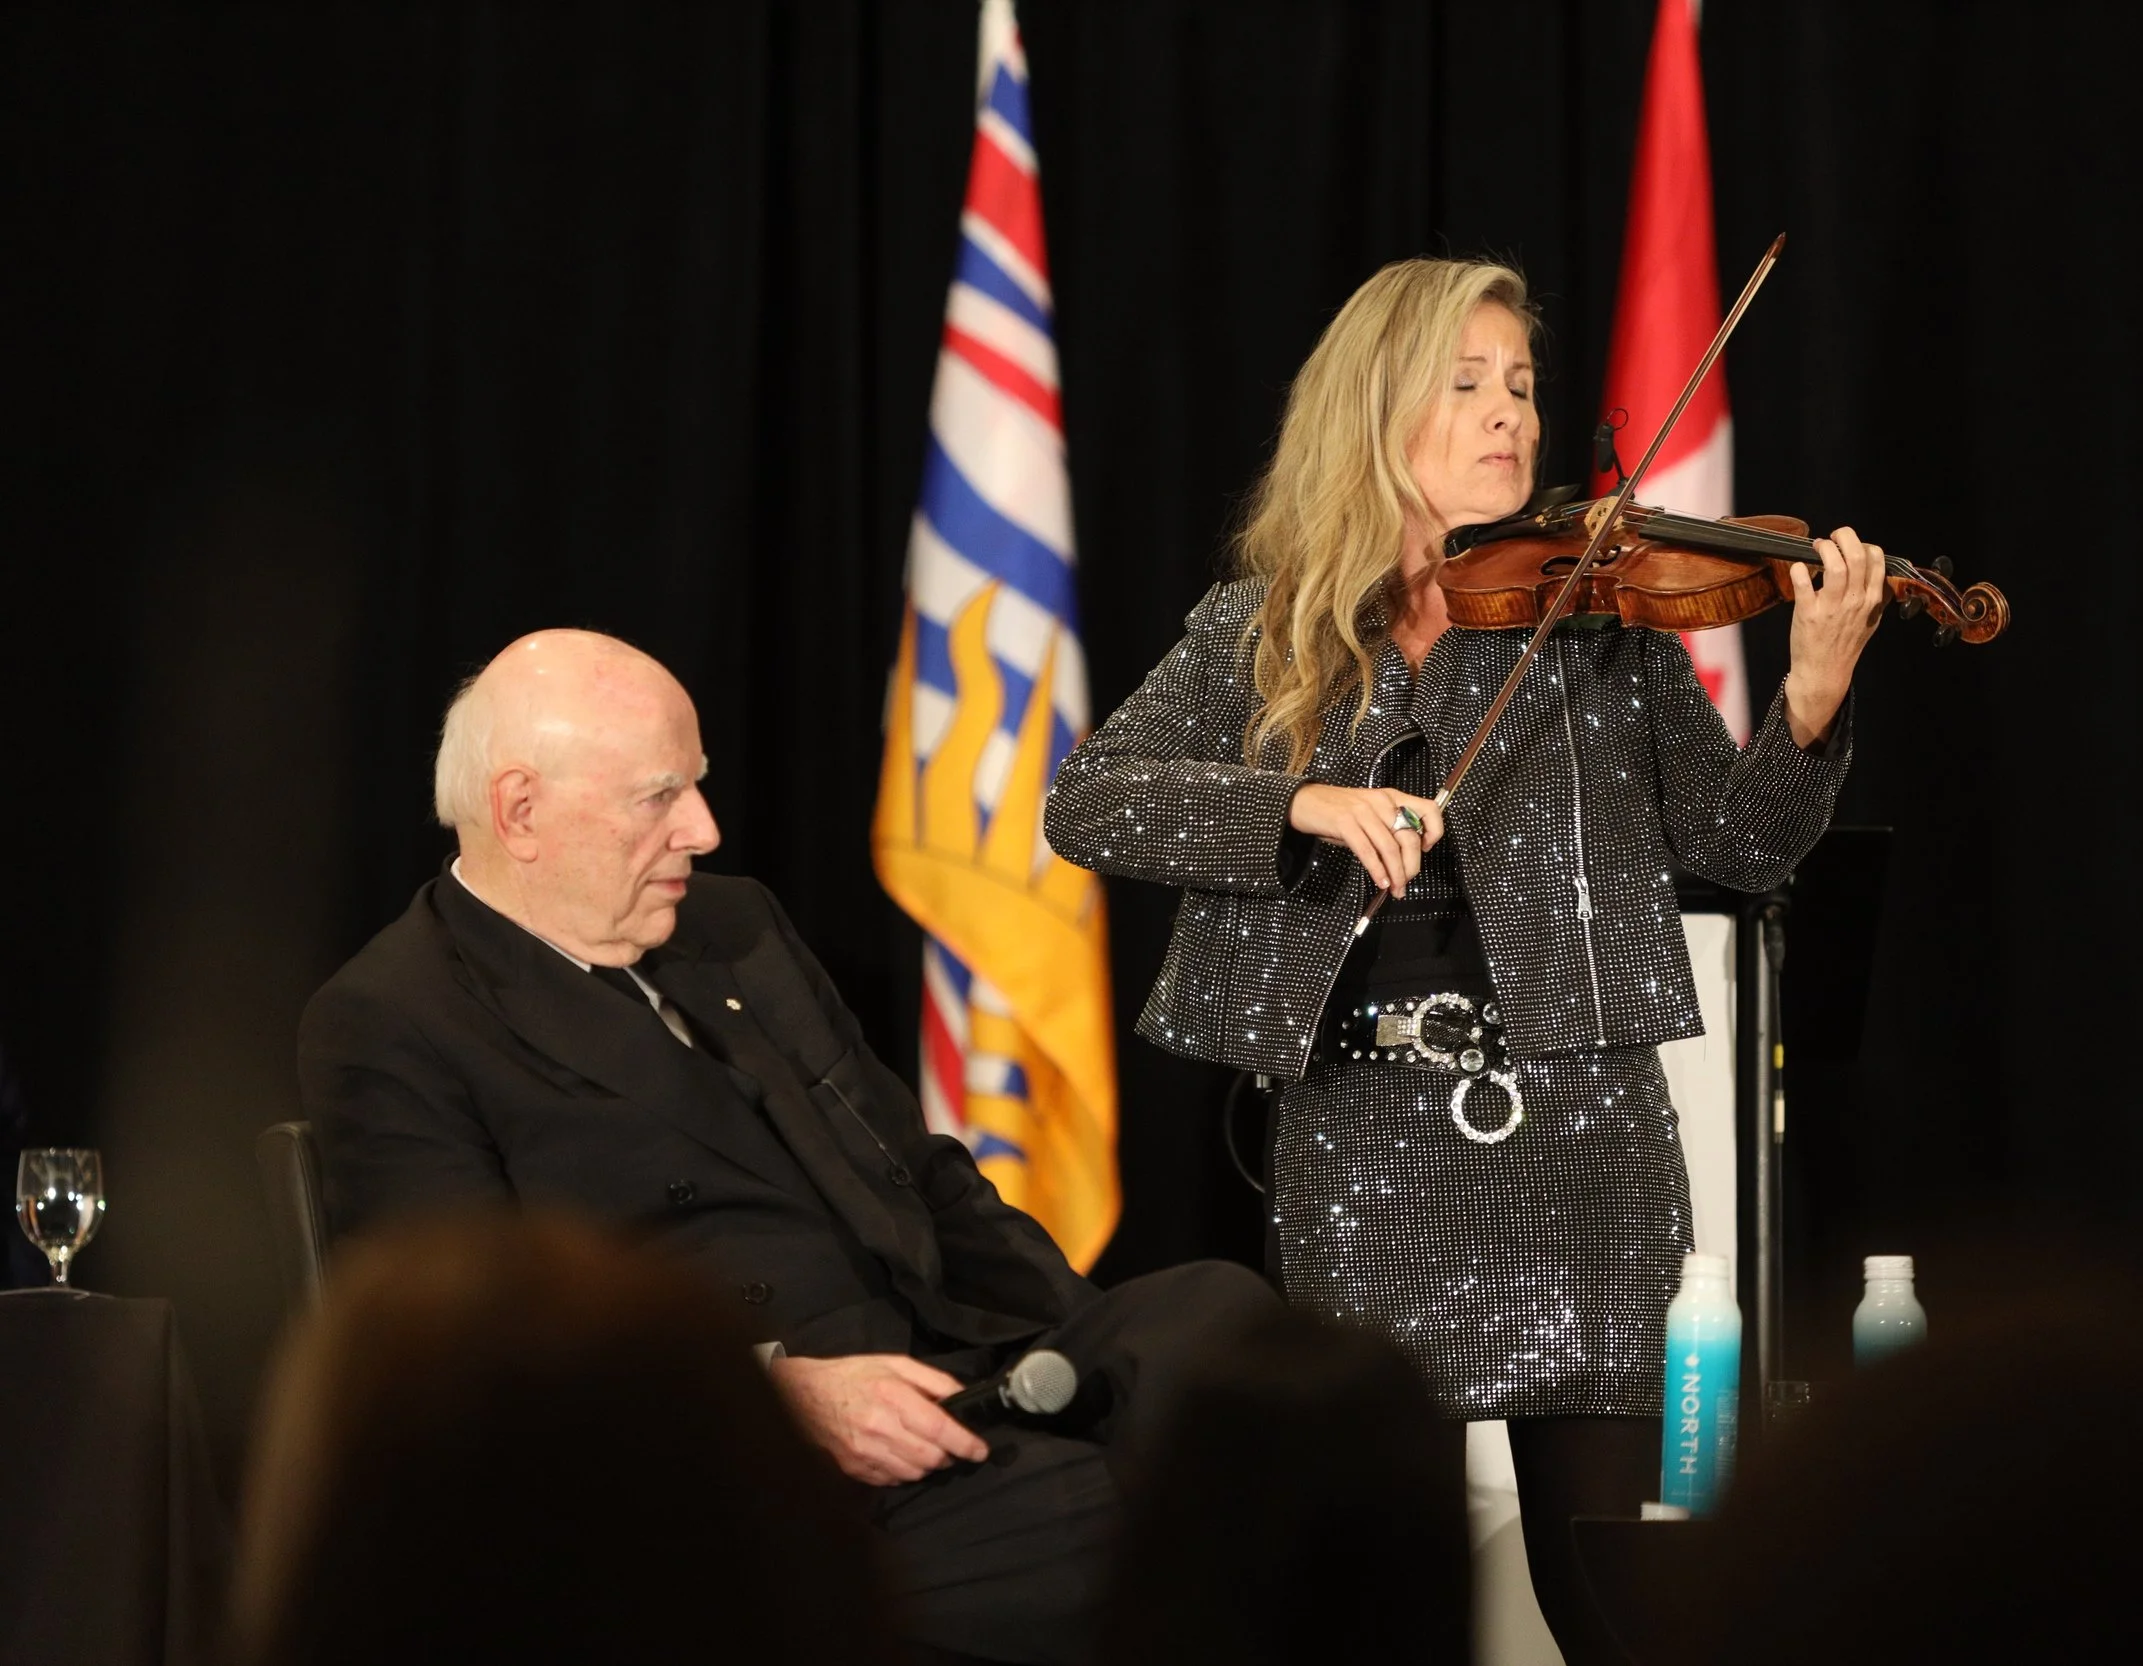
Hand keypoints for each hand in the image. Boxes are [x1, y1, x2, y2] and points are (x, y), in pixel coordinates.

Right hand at [768, 1353, 989, 1484]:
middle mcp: (880, 1428)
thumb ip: (933, 1380)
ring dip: (927, 1464)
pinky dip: (904, 1471)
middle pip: (931, 1457)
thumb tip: (961, 1398)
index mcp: (893, 1397)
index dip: (965, 1443)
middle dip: (948, 1454)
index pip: (939, 1429)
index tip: (980, 1450)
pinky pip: (893, 1480)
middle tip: (949, 1445)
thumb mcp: (895, 1363)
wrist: (804, 1396)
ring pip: (914, 1473)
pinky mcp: (855, 1469)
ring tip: (922, 1447)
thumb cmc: (854, 1376)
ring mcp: (866, 1453)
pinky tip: (899, 1454)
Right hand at [1287, 784, 1445, 895]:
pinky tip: (1380, 882)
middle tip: (1405, 883)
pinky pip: (1367, 851)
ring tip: (1395, 889)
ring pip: (1390, 847)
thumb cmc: (1337, 811)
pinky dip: (1376, 870)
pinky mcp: (1345, 823)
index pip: (1427, 809)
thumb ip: (1387, 829)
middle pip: (1409, 837)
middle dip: (1410, 866)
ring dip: (1395, 873)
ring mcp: (1362, 811)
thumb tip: (1403, 861)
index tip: (1427, 849)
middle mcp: (1381, 802)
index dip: (1434, 830)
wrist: (1303, 801)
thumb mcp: (1368, 813)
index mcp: (1391, 797)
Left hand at [1784, 524, 1886, 746]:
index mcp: (1872, 599)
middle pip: (1856, 556)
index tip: (1851, 545)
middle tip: (1833, 537)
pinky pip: (1803, 583)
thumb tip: (1879, 572)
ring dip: (1824, 549)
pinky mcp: (1807, 613)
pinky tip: (1798, 567)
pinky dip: (1799, 569)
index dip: (1863, 544)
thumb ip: (1877, 597)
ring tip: (1817, 547)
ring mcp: (1831, 607)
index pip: (1876, 560)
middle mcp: (1854, 601)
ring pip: (1834, 566)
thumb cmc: (1845, 645)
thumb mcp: (1871, 620)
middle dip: (1844, 537)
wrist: (1825, 672)